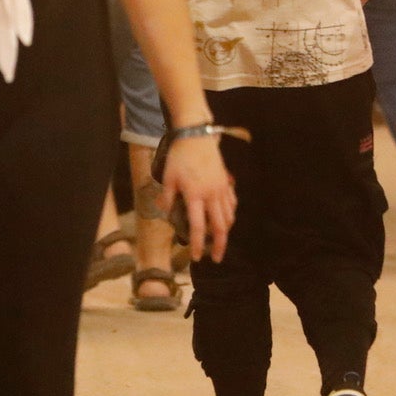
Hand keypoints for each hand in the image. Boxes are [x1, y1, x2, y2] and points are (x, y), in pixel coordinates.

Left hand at [161, 135, 234, 264]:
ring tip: (219, 241)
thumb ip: (167, 197)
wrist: (196, 136)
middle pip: (220, 227)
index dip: (197, 244)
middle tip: (216, 258)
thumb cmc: (179, 157)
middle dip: (219, 245)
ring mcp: (222, 189)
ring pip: (228, 216)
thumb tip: (163, 211)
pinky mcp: (226, 182)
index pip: (197, 227)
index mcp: (195, 195)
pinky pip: (232, 203)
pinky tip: (226, 219)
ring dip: (225, 231)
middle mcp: (211, 195)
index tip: (196, 257)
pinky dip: (230, 214)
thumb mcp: (168, 177)